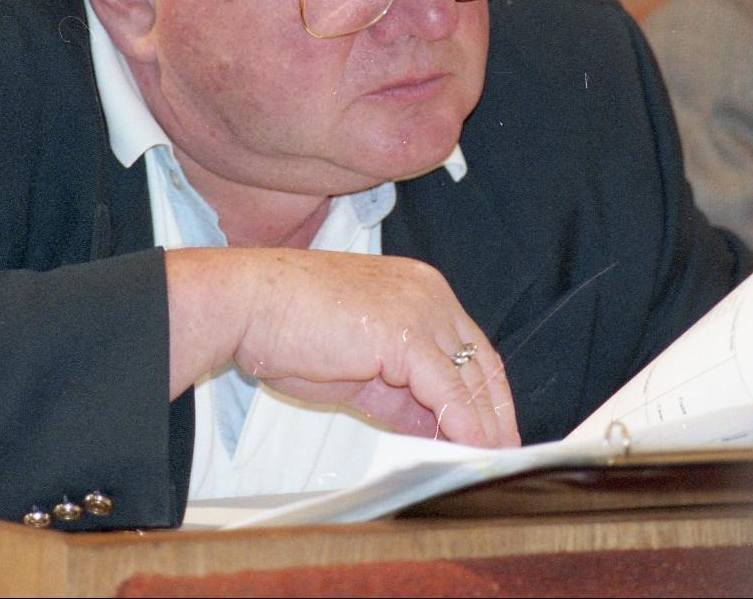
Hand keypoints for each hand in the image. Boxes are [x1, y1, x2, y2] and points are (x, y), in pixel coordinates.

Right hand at [166, 247, 520, 447]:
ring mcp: (421, 310)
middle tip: (505, 451)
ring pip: (469, 378)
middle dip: (495, 413)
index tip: (494, 427)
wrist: (247, 305)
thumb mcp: (358, 368)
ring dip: (484, 426)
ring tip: (491, 461)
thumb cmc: (286, 329)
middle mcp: (429, 294)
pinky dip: (463, 425)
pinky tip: (469, 449)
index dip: (487, 392)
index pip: (471, 347)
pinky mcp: (406, 334)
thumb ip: (399, 393)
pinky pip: (447, 390)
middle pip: (481, 361)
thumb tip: (431, 427)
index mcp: (419, 290)